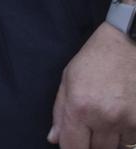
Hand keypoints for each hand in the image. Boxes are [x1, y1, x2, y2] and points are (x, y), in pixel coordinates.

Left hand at [48, 23, 135, 146]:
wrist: (128, 45)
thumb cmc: (95, 60)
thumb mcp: (68, 80)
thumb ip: (60, 112)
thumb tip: (55, 138)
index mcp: (79, 108)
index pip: (73, 147)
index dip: (71, 148)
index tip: (74, 144)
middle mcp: (104, 118)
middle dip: (91, 143)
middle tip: (92, 126)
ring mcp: (127, 121)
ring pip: (117, 147)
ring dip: (111, 139)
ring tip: (108, 116)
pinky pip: (133, 139)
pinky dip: (127, 133)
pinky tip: (122, 115)